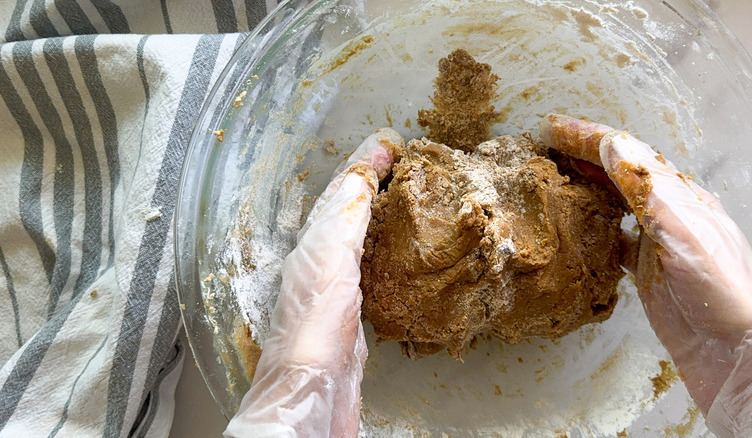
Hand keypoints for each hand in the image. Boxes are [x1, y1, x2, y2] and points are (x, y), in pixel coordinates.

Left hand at [223, 128, 402, 437]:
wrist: (310, 397)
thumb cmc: (311, 334)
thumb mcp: (329, 263)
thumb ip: (343, 220)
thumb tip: (360, 174)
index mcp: (312, 247)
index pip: (341, 192)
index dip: (364, 164)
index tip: (392, 142)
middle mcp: (319, 264)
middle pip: (348, 211)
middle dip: (372, 183)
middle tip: (402, 162)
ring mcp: (336, 292)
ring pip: (359, 239)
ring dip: (379, 215)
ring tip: (405, 199)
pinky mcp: (353, 321)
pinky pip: (372, 270)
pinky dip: (386, 252)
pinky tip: (399, 258)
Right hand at [540, 114, 751, 437]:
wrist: (740, 352)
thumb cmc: (722, 290)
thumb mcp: (684, 230)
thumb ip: (647, 189)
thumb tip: (613, 144)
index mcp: (678, 195)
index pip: (626, 154)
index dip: (586, 137)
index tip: (551, 127)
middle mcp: (667, 213)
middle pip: (617, 173)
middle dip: (580, 155)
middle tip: (542, 146)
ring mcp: (656, 245)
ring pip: (612, 204)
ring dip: (583, 187)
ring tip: (551, 179)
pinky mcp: (646, 274)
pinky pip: (612, 241)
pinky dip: (590, 229)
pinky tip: (574, 231)